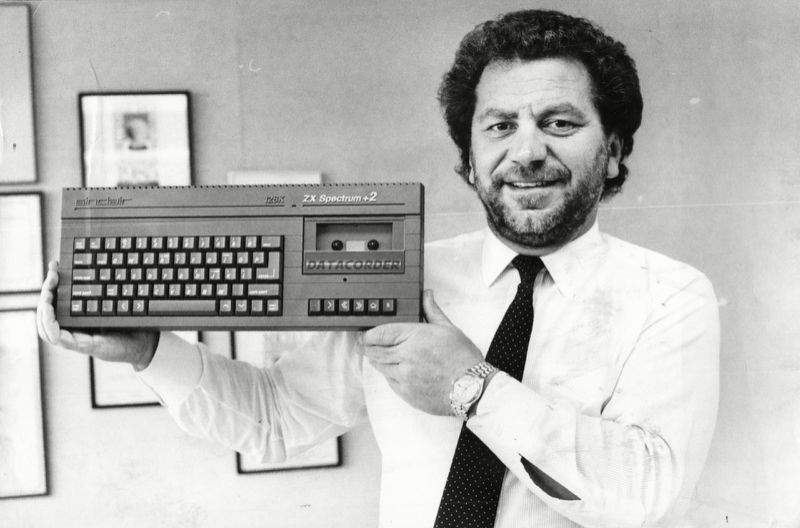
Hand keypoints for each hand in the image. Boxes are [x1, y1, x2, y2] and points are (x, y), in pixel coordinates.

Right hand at [37, 260, 158, 370]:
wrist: (143, 344)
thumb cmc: (129, 323)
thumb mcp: (113, 303)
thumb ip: (102, 289)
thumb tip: (95, 264)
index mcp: (76, 318)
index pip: (53, 302)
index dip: (50, 284)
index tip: (53, 266)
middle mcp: (72, 328)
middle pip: (45, 312)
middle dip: (45, 292)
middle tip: (53, 275)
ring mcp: (75, 338)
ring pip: (46, 326)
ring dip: (43, 309)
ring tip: (49, 293)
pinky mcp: (81, 346)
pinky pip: (58, 338)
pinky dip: (50, 326)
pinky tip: (51, 312)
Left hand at [361, 289, 483, 414]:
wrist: (472, 389)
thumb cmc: (463, 359)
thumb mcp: (448, 329)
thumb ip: (432, 311)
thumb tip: (427, 295)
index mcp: (415, 337)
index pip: (380, 334)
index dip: (369, 334)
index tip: (365, 334)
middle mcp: (406, 357)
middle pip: (375, 351)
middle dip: (368, 347)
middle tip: (365, 344)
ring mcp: (404, 377)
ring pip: (380, 367)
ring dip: (377, 360)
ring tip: (379, 355)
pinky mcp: (407, 394)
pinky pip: (389, 382)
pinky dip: (389, 374)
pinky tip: (395, 370)